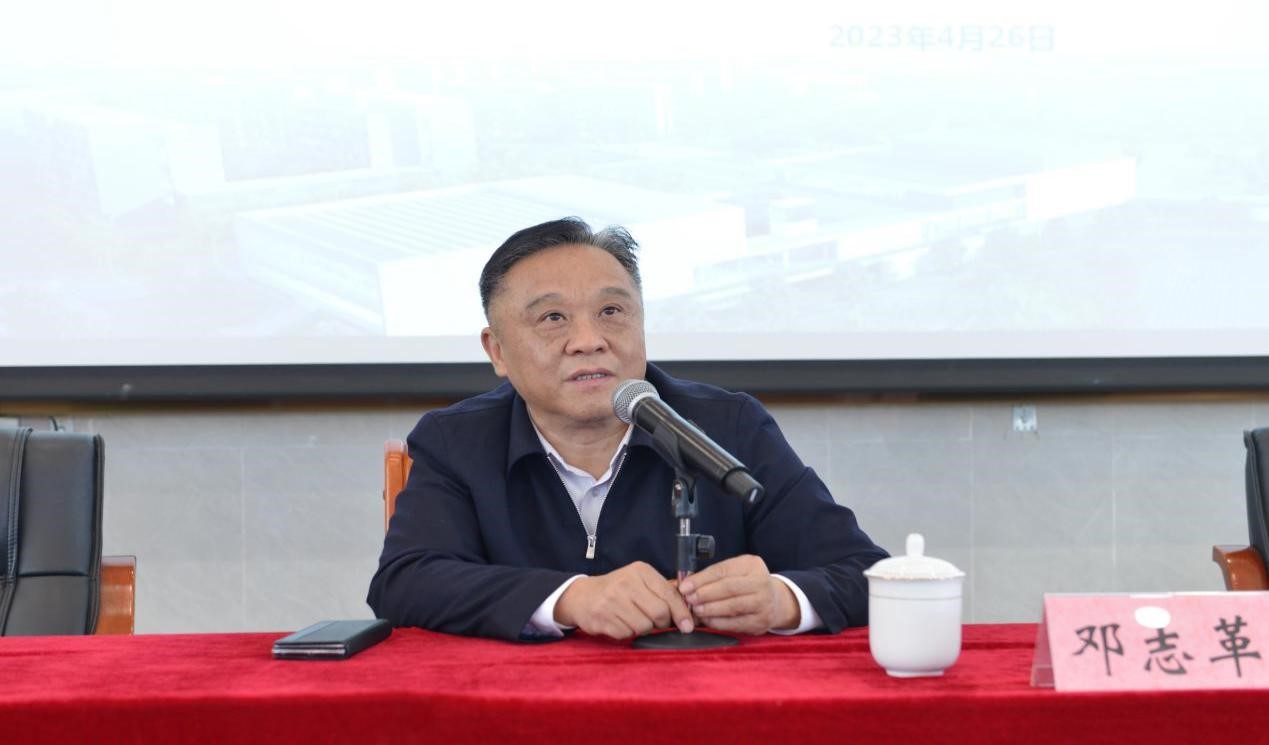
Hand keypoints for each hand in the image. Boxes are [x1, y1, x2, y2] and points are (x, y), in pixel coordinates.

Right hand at [554, 561, 694, 639]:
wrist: (582, 596)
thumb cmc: (618, 590)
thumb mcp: (640, 582)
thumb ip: (663, 592)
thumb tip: (690, 610)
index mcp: (640, 571)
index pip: (669, 594)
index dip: (681, 613)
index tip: (688, 625)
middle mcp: (626, 583)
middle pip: (660, 613)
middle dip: (662, 623)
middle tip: (656, 623)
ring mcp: (612, 601)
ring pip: (644, 626)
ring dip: (643, 629)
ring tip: (634, 619)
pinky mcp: (603, 618)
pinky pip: (627, 634)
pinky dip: (628, 633)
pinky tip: (621, 623)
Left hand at [677, 555, 799, 634]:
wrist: (775, 601)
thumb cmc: (747, 584)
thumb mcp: (736, 571)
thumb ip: (715, 576)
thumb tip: (687, 584)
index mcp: (752, 565)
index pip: (723, 570)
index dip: (702, 579)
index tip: (685, 586)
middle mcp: (761, 582)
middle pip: (729, 588)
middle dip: (705, 594)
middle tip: (689, 599)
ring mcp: (763, 603)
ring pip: (732, 606)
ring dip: (710, 609)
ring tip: (695, 610)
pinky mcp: (761, 622)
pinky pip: (735, 623)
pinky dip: (718, 622)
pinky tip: (706, 620)